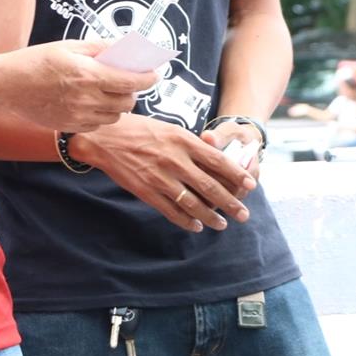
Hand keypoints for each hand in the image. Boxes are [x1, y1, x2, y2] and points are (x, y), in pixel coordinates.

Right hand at [4, 40, 157, 132]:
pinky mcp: (71, 127)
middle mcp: (87, 99)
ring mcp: (79, 116)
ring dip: (119, 104)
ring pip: (115, 116)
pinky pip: (98, 124)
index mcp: (89, 75)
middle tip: (127, 80)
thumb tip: (125, 48)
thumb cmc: (36, 61)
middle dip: (133, 90)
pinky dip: (102, 114)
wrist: (7, 85)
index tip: (155, 73)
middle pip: (128, 101)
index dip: (149, 77)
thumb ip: (100, 48)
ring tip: (109, 91)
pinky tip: (92, 102)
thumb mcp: (69, 46)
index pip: (132, 81)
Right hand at [73, 116, 256, 232]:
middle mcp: (175, 160)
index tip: (250, 184)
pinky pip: (171, 211)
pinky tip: (196, 226)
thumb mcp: (169, 129)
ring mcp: (161, 178)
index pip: (217, 160)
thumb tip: (214, 160)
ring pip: (193, 203)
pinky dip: (186, 221)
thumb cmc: (139, 129)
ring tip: (222, 224)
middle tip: (244, 214)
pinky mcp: (147, 191)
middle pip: (210, 186)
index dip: (236, 174)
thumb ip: (190, 145)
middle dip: (230, 202)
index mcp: (183, 141)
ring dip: (211, 216)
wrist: (105, 138)